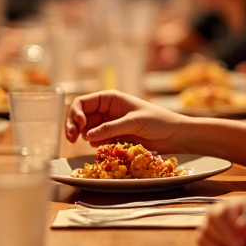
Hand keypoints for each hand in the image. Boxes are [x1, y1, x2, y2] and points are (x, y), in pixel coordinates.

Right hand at [63, 90, 187, 150]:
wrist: (175, 135)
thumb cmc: (158, 122)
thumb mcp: (133, 122)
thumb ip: (111, 128)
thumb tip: (87, 135)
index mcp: (111, 98)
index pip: (84, 102)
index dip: (76, 113)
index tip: (78, 126)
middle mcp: (108, 109)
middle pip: (81, 116)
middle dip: (73, 125)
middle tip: (71, 139)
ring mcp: (110, 123)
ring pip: (87, 128)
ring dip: (81, 135)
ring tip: (80, 143)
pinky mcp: (115, 136)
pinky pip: (97, 139)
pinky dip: (93, 143)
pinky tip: (97, 147)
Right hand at [197, 197, 245, 245]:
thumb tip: (242, 224)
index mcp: (238, 204)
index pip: (226, 208)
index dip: (231, 224)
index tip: (243, 239)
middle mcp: (223, 213)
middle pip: (212, 219)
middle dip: (225, 236)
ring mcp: (213, 227)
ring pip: (205, 233)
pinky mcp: (208, 242)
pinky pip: (203, 245)